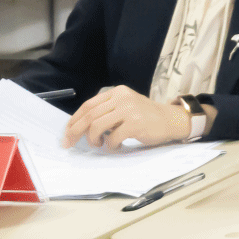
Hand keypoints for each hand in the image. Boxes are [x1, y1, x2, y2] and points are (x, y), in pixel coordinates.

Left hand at [62, 86, 191, 150]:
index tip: (67, 133)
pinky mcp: (136, 123)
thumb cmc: (146, 117)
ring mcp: (129, 110)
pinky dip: (111, 145)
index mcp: (117, 92)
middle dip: (76, 132)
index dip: (74, 120)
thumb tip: (80, 126)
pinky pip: (113, 137)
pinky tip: (115, 146)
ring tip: (99, 144)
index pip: (88, 105)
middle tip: (71, 143)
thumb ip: (107, 111)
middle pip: (89, 115)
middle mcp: (122, 98)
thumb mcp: (126, 106)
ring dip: (93, 139)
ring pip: (97, 126)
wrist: (171, 120)